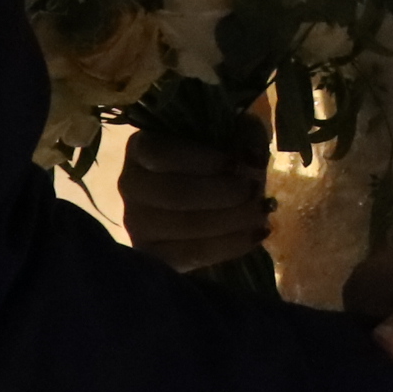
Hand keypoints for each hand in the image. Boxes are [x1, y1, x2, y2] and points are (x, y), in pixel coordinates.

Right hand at [116, 120, 272, 272]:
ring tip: (262, 213)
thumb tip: (251, 159)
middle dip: (224, 193)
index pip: (160, 154)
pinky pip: (192, 255)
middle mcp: (130, 184)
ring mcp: (137, 223)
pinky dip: (230, 245)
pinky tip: (256, 235)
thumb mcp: (233, 136)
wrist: (215, 203)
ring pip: (186, 226)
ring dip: (233, 219)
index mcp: (142, 147)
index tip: (237, 163)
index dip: (202, 160)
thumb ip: (244, 136)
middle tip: (255, 190)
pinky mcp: (153, 254)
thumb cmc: (220, 162)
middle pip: (175, 193)